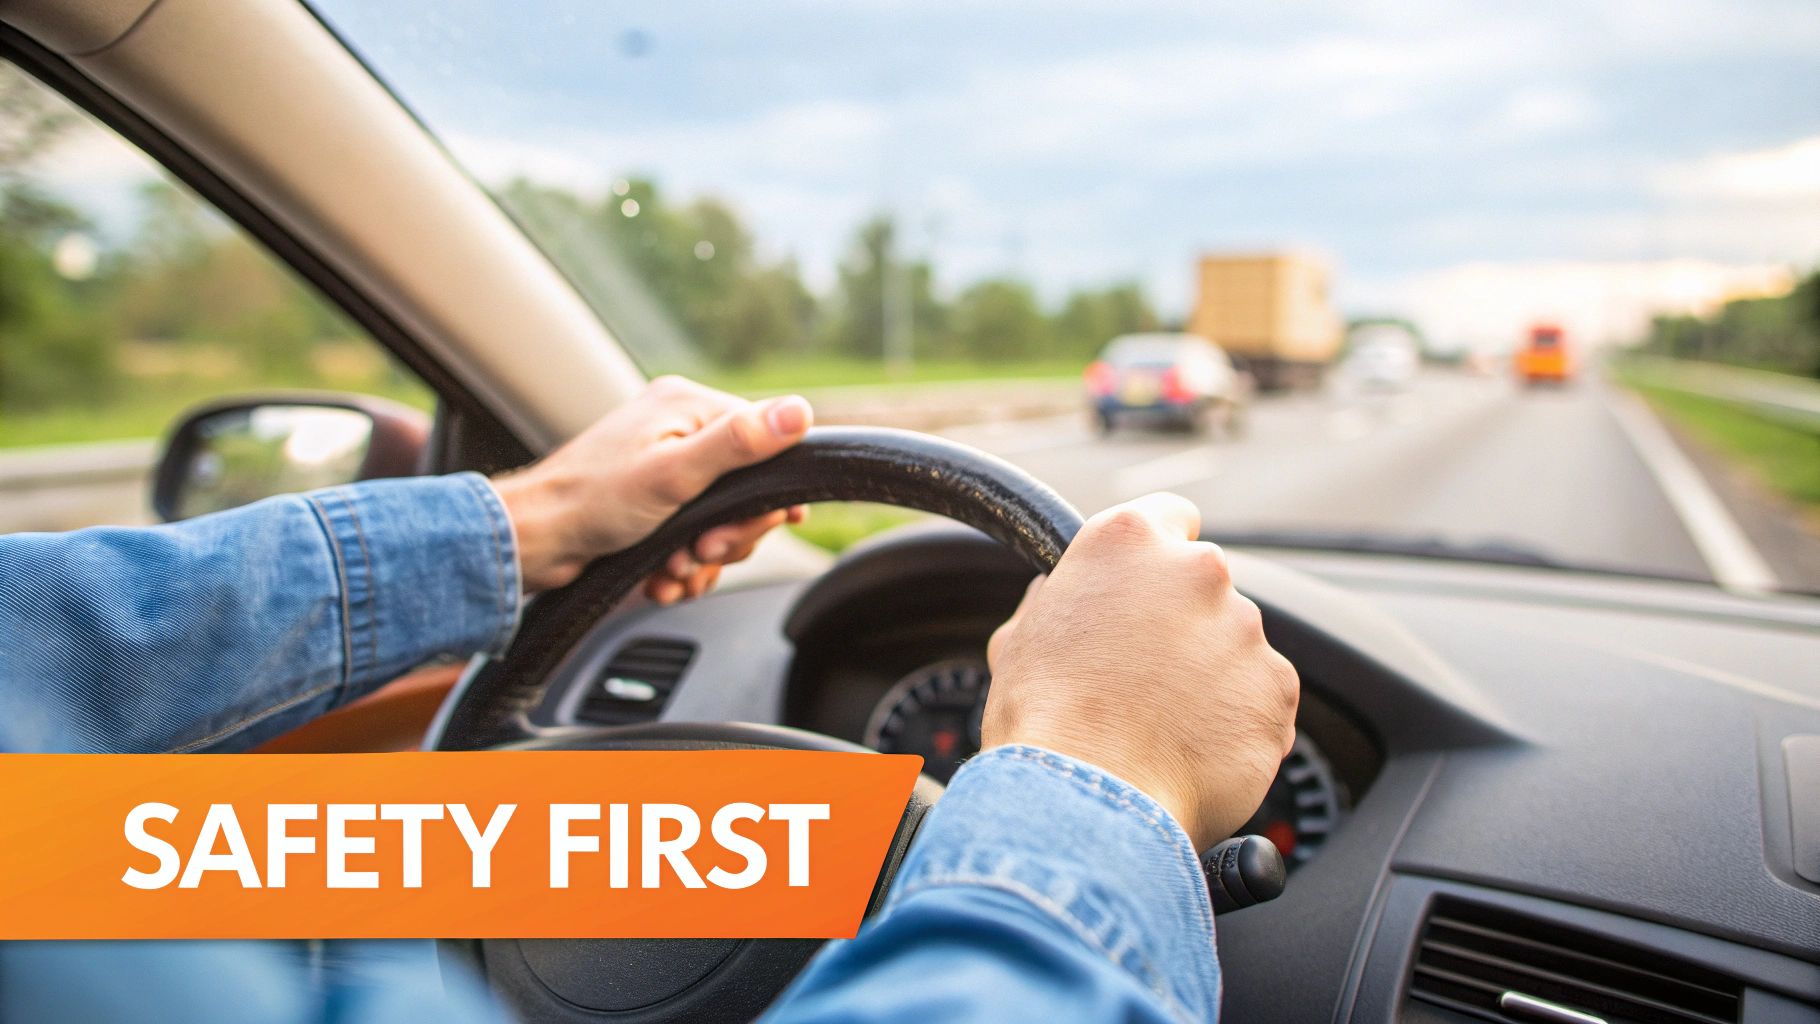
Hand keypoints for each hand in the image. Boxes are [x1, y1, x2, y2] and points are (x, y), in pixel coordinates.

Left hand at [490, 376, 811, 596]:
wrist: (533, 542)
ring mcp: (665, 466)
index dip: (762, 498)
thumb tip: (799, 412)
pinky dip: (683, 563)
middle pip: (746, 489)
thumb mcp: (674, 474)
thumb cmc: (591, 502)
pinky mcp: (652, 502)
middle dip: (727, 535)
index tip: (737, 529)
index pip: (765, 445)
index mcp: (687, 406)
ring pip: (722, 520)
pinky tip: (663, 576)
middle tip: (699, 551)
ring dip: (703, 558)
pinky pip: (693, 534)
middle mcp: (679, 429)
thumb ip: (739, 444)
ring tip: (673, 568)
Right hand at [982, 493, 1298, 849]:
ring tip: (1163, 729)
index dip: (1160, 557)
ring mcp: (1245, 630)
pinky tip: (1192, 753)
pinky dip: (1238, 724)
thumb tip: (1062, 598)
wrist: (1087, 800)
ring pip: (1236, 647)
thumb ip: (1061, 601)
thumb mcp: (1023, 638)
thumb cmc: (1044, 722)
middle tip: (1146, 678)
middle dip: (1185, 625)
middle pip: (1205, 588)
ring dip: (1213, 677)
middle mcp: (1197, 571)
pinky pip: (1262, 701)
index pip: (1172, 516)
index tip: (1152, 588)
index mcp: (1128, 540)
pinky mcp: (1277, 690)